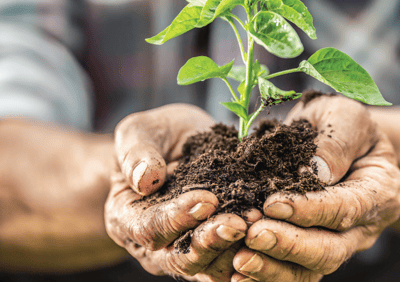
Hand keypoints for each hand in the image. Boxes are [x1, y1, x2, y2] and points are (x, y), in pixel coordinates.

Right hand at [105, 104, 257, 280]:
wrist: (183, 146)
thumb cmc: (156, 138)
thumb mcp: (140, 132)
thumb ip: (136, 152)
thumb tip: (145, 179)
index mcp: (127, 219)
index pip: (150, 229)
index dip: (178, 218)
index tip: (207, 199)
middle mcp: (155, 246)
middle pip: (182, 258)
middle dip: (212, 241)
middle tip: (240, 222)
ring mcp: (188, 252)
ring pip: (211, 268)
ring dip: (237, 249)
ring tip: (260, 224)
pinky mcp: (218, 252)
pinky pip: (236, 263)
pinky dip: (254, 252)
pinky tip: (273, 233)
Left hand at [232, 95, 399, 281]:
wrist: (334, 138)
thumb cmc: (341, 123)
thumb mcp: (344, 116)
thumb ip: (336, 141)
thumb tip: (316, 171)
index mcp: (382, 191)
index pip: (347, 208)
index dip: (310, 209)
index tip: (272, 203)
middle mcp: (365, 227)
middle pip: (331, 250)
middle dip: (290, 245)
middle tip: (253, 235)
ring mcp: (339, 244)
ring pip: (309, 271)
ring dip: (273, 267)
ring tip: (239, 258)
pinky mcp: (312, 252)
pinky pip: (290, 273)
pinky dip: (265, 275)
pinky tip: (237, 274)